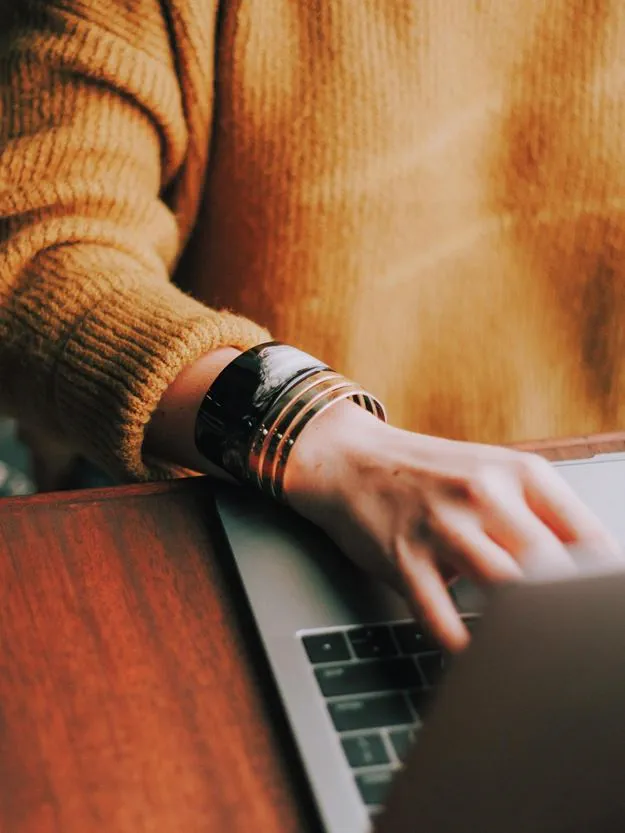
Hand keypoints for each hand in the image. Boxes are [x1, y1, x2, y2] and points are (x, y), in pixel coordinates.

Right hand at [284, 402, 622, 650]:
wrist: (351, 459)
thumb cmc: (430, 475)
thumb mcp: (493, 475)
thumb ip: (540, 517)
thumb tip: (591, 577)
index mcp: (521, 472)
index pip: (590, 537)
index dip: (603, 588)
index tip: (600, 620)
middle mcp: (484, 493)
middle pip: (551, 567)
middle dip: (566, 613)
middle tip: (570, 644)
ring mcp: (441, 524)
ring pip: (505, 589)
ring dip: (521, 630)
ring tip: (529, 655)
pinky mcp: (402, 555)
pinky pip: (440, 616)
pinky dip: (461, 646)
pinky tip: (473, 655)